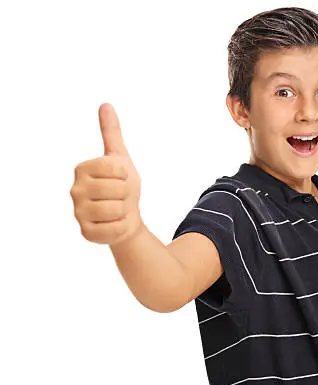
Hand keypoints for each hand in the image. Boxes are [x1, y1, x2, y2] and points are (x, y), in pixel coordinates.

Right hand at [70, 103, 142, 245]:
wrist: (126, 216)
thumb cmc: (122, 185)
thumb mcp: (120, 158)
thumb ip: (112, 132)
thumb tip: (106, 104)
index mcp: (82, 168)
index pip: (116, 168)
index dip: (126, 174)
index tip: (121, 178)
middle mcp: (75, 190)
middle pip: (118, 189)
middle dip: (127, 194)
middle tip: (120, 196)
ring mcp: (78, 213)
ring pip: (117, 210)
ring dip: (125, 210)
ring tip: (118, 209)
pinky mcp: (86, 233)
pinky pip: (116, 229)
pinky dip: (122, 226)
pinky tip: (114, 223)